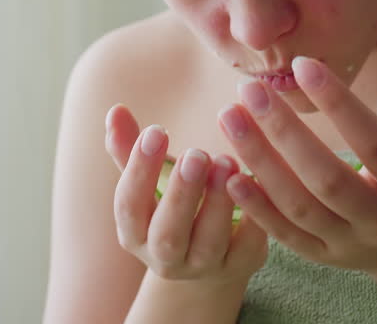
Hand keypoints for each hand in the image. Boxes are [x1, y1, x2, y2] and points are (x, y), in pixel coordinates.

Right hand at [105, 104, 268, 284]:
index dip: (139, 170)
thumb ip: (131, 149)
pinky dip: (254, 219)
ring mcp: (204, 267)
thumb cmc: (174, 207)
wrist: (210, 258)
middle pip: (168, 234)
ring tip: (228, 161)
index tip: (156, 131)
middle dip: (182, 194)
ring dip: (218, 202)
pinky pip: (248, 247)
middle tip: (197, 154)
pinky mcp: (240, 266)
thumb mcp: (150, 182)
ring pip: (209, 243)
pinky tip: (259, 184)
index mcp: (135, 233)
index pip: (129, 205)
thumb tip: (116, 110)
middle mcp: (165, 257)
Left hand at [218, 56, 376, 274]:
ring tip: (230, 117)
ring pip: (299, 206)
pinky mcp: (321, 257)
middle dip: (284, 131)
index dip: (339, 103)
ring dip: (259, 161)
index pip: (374, 142)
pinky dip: (255, 207)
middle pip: (327, 178)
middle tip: (248, 90)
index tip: (302, 64)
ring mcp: (347, 243)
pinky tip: (228, 173)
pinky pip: (284, 235)